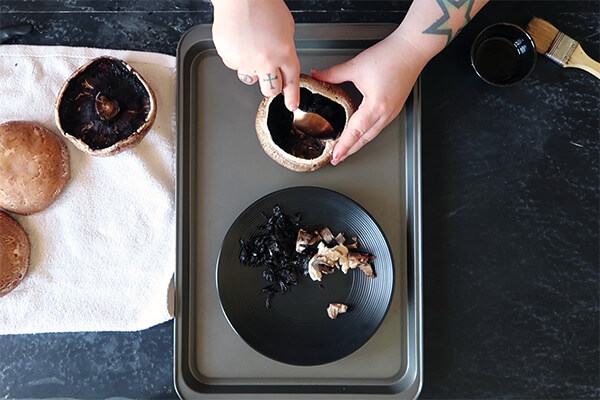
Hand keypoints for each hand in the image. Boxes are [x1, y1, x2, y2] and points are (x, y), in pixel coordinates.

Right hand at [211, 0, 299, 110]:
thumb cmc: (263, 5)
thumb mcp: (287, 28)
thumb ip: (286, 50)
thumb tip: (282, 65)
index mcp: (284, 52)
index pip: (291, 82)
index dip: (292, 96)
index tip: (291, 105)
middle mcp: (266, 61)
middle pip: (271, 90)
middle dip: (272, 85)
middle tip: (269, 74)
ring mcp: (246, 61)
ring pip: (251, 78)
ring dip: (253, 69)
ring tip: (251, 47)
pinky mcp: (230, 58)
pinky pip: (236, 66)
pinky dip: (238, 58)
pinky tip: (240, 42)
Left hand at [312, 33, 428, 164]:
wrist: (412, 48)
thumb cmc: (391, 56)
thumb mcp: (356, 66)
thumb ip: (333, 73)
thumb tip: (318, 75)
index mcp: (376, 106)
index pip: (355, 132)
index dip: (344, 146)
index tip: (335, 155)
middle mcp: (386, 113)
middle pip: (365, 138)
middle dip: (350, 150)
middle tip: (337, 158)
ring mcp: (392, 111)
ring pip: (373, 134)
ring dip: (359, 143)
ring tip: (347, 149)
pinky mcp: (394, 107)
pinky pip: (379, 126)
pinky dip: (367, 133)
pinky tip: (361, 133)